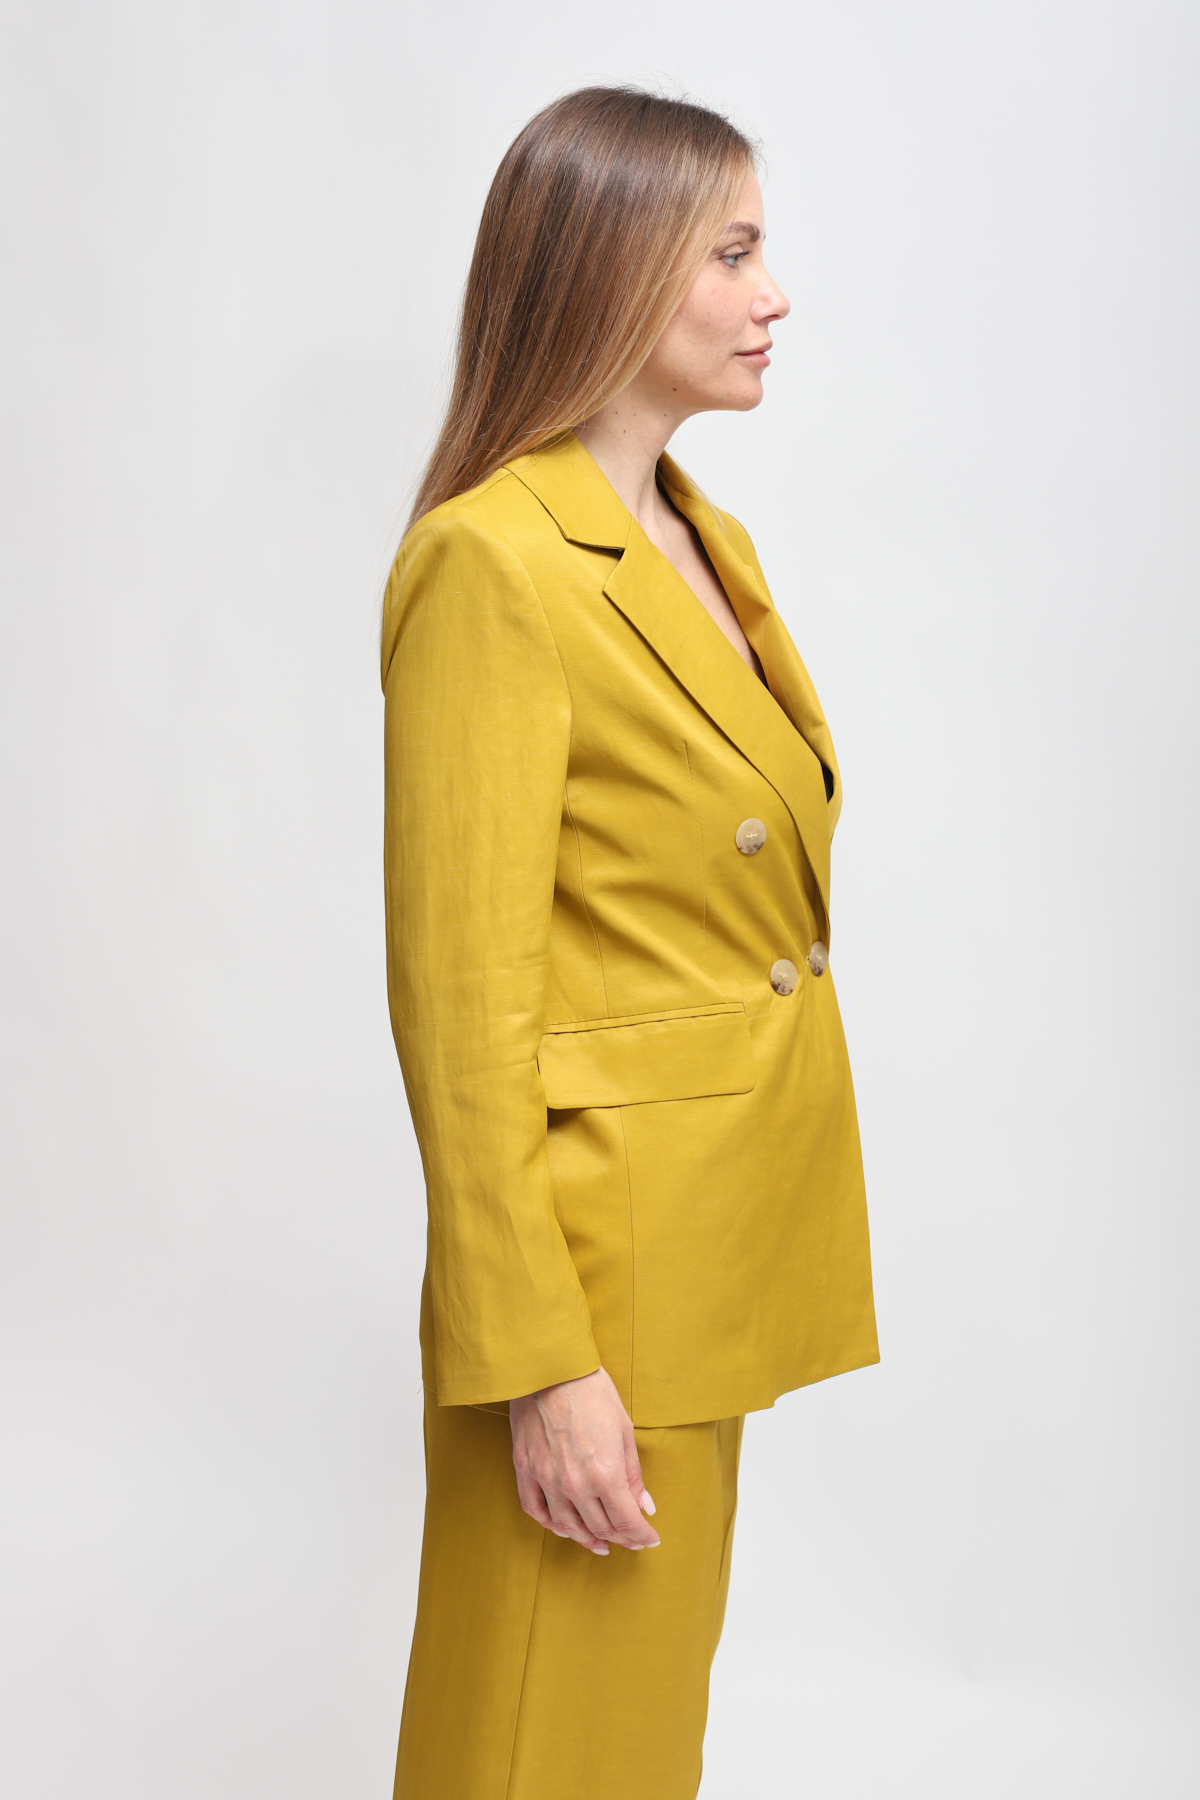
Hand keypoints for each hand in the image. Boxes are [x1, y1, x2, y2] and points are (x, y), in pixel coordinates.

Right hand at [510, 1367, 659, 1554]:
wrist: (551, 1368)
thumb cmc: (592, 1392)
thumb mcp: (624, 1430)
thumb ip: (633, 1474)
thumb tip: (645, 1506)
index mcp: (605, 1474)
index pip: (626, 1521)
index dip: (641, 1535)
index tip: (650, 1538)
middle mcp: (575, 1484)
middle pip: (599, 1527)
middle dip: (619, 1537)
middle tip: (630, 1539)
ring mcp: (546, 1479)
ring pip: (567, 1526)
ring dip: (586, 1538)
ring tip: (600, 1543)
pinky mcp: (525, 1469)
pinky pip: (536, 1510)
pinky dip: (551, 1524)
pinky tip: (563, 1526)